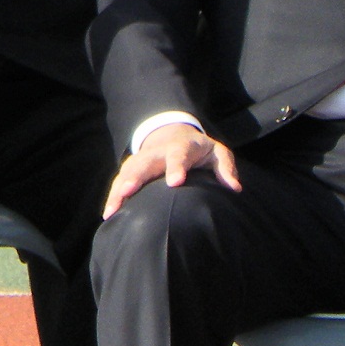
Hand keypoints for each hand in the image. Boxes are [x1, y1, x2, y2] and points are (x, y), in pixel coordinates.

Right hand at [102, 122, 240, 219]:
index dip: (176, 167)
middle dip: (136, 176)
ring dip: (119, 188)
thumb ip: (225, 168)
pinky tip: (109, 212)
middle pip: (145, 163)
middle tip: (128, 191)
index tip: (174, 183)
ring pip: (128, 171)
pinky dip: (113, 194)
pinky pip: (120, 179)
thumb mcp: (218, 153)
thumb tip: (234, 188)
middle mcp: (158, 152)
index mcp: (183, 147)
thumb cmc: (200, 151)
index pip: (179, 155)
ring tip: (112, 209)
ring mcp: (143, 158)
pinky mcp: (133, 167)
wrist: (175, 133)